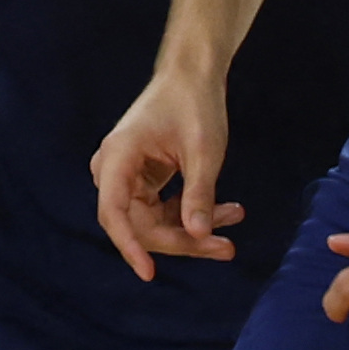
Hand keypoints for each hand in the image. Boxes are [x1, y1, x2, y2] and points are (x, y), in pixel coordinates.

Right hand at [90, 67, 239, 277]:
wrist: (191, 76)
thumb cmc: (195, 104)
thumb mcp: (204, 151)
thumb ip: (199, 194)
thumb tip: (198, 235)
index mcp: (117, 157)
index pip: (114, 213)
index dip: (130, 247)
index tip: (149, 273)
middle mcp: (112, 170)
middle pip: (138, 225)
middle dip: (182, 240)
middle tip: (227, 247)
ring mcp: (125, 176)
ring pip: (152, 222)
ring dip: (192, 229)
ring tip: (235, 219)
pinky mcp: (141, 181)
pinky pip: (160, 210)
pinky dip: (190, 214)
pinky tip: (225, 212)